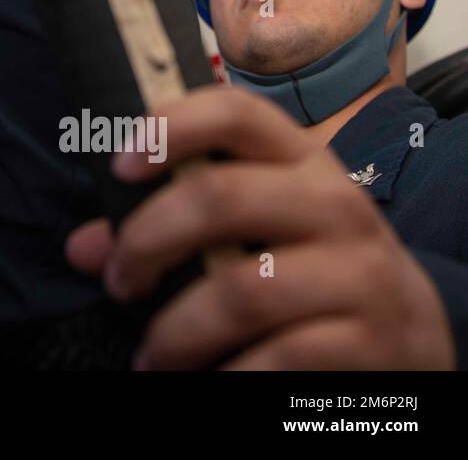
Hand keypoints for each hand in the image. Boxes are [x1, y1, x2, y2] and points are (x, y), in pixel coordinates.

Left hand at [65, 85, 454, 369]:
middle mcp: (333, 203)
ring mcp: (359, 271)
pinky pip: (279, 357)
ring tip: (152, 356)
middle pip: (220, 197)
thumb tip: (82, 248)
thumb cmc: (306, 265)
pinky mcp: (370, 339)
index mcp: (298, 159)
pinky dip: (229, 375)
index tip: (120, 165)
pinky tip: (208, 381)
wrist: (411, 332)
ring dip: (177, 329)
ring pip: (243, 288)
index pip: (234, 112)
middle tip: (117, 282)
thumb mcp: (251, 230)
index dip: (171, 128)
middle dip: (147, 242)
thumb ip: (165, 226)